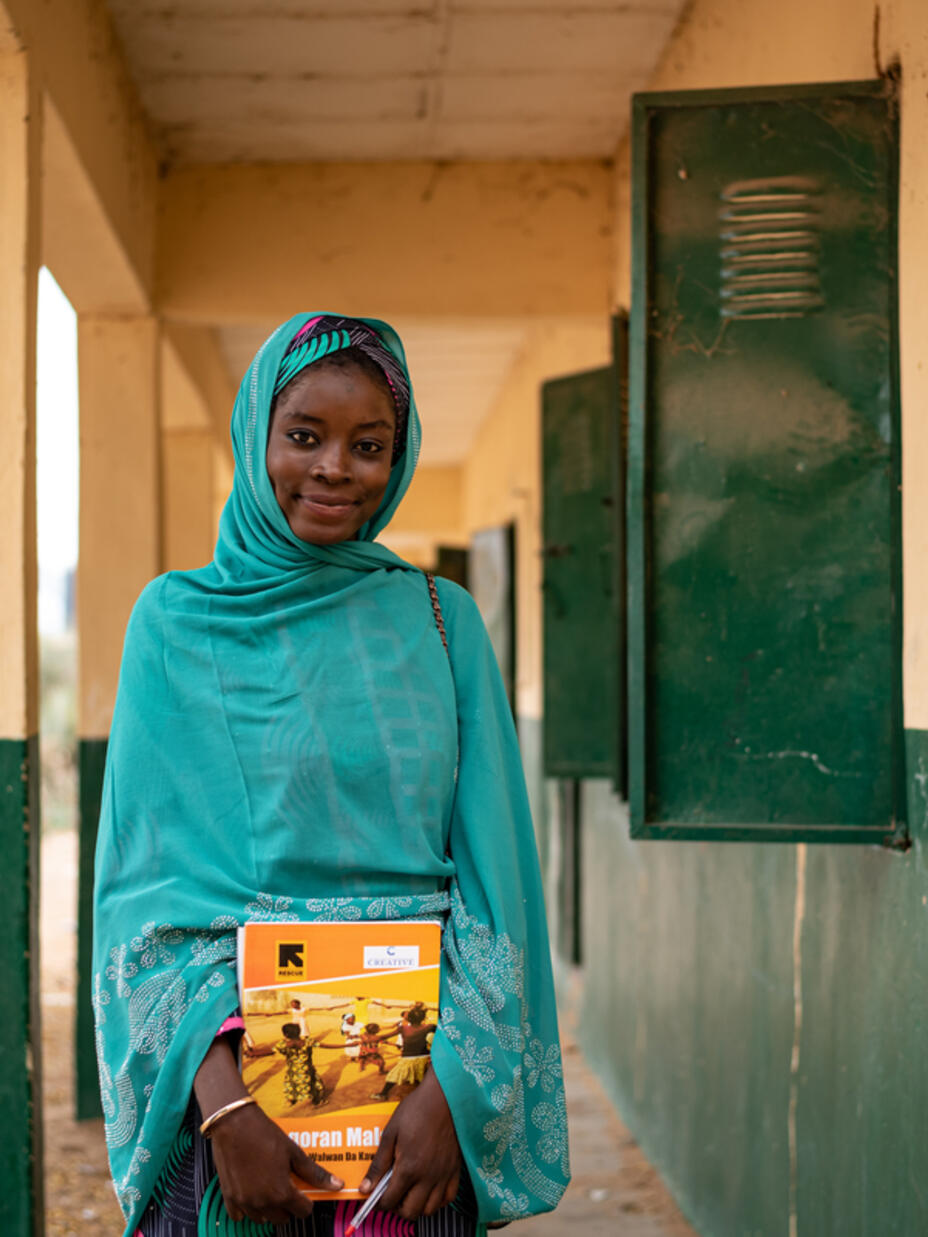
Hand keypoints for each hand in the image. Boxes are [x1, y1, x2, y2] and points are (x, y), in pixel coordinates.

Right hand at [210, 1102, 343, 1224]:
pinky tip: (252, 1191)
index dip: (306, 1201)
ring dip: (269, 1208)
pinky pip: (240, 1216)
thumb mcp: (294, 1152)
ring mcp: (244, 1203)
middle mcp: (263, 1203)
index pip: (303, 1212)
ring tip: (270, 1186)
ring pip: (263, 1218)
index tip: (303, 1190)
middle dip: (288, 1206)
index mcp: (281, 1193)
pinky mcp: (229, 1198)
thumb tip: (337, 1184)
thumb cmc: (264, 1134)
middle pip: (283, 1218)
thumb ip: (315, 1173)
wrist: (234, 1123)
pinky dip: (247, 1209)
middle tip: (287, 1186)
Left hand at [359, 1067, 460, 1219]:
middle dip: (396, 1208)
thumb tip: (365, 1188)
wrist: (444, 1096)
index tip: (373, 1198)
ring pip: (430, 1210)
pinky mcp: (455, 1170)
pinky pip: (448, 1198)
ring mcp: (443, 1175)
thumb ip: (378, 1164)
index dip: (378, 1203)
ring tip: (409, 1192)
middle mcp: (428, 1177)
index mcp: (409, 1168)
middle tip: (391, 1195)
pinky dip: (437, 1200)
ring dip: (416, 1207)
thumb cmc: (416, 1110)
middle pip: (410, 1212)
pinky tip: (429, 1189)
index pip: (390, 1201)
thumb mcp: (390, 1133)